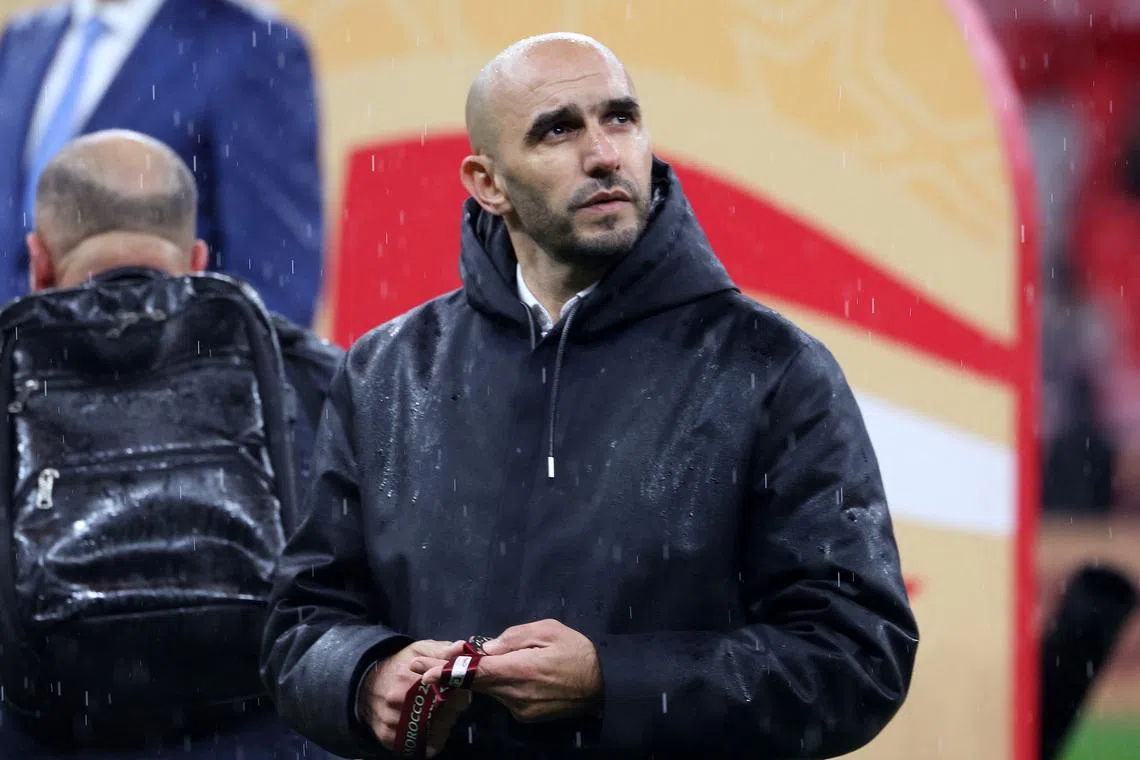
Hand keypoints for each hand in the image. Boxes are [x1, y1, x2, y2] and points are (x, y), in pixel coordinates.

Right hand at [358, 639, 470, 756]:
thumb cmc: (399, 665)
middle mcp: (400, 702)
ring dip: (444, 725)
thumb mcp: (419, 650)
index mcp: (410, 678)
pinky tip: (430, 727)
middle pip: (446, 715)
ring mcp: (394, 723)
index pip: (451, 694)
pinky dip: (433, 740)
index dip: (461, 693)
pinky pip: (423, 748)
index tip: (457, 689)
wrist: (366, 683)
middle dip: (453, 709)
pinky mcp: (390, 739)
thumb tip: (461, 648)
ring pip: (437, 733)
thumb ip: (442, 649)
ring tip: (438, 712)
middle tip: (449, 702)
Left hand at [420, 619, 602, 723]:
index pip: (474, 672)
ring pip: (490, 689)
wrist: (605, 688)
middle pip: (474, 683)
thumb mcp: (550, 630)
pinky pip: (504, 696)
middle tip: (421, 666)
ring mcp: (519, 709)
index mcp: (519, 670)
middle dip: (447, 674)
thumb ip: (515, 637)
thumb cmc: (578, 653)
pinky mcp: (525, 717)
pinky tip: (510, 674)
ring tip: (473, 662)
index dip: (447, 671)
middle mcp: (514, 694)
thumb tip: (488, 648)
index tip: (423, 670)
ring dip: (478, 678)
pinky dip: (499, 684)